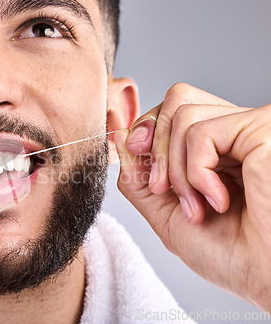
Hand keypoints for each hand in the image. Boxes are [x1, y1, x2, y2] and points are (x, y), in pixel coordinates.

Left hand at [114, 83, 270, 310]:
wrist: (266, 279)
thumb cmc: (229, 256)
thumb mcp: (166, 214)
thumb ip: (139, 176)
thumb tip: (121, 135)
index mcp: (215, 149)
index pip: (170, 112)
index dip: (146, 135)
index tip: (149, 175)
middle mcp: (233, 132)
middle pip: (175, 100)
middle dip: (155, 149)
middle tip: (165, 191)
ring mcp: (247, 128)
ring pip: (182, 112)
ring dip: (175, 169)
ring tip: (199, 206)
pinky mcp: (260, 129)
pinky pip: (200, 131)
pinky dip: (195, 171)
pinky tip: (218, 199)